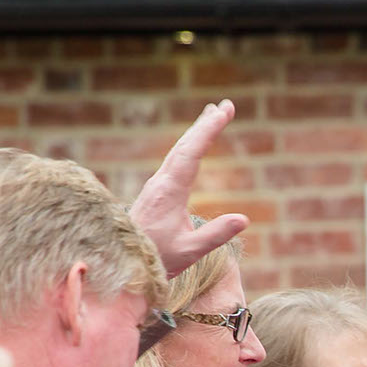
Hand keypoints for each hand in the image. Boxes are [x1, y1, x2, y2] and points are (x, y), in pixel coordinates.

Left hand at [131, 101, 251, 275]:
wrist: (123, 261)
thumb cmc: (157, 258)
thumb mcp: (190, 251)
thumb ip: (215, 235)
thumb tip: (243, 219)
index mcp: (169, 191)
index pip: (192, 153)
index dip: (209, 130)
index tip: (224, 112)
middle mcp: (161, 182)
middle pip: (185, 145)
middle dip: (206, 124)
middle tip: (226, 105)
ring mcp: (156, 185)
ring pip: (178, 150)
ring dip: (197, 132)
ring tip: (212, 114)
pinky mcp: (156, 191)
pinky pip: (175, 160)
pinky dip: (188, 146)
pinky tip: (193, 145)